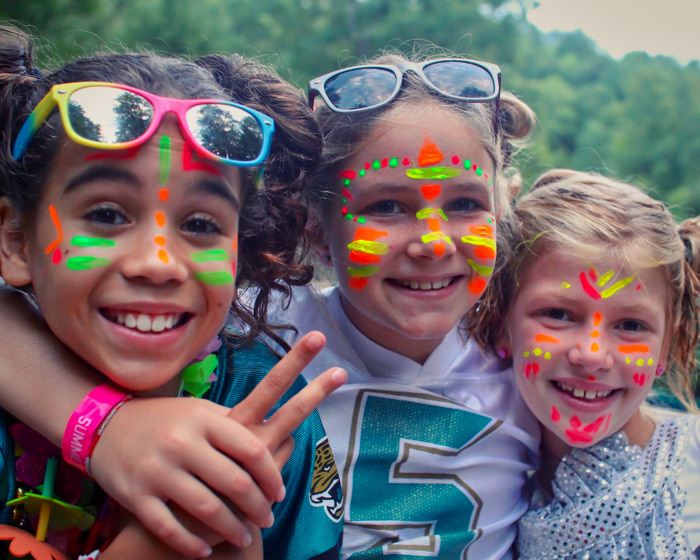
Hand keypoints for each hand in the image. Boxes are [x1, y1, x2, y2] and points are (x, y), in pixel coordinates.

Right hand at [89, 331, 344, 557]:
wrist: (104, 425)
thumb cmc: (165, 418)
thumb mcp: (200, 410)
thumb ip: (234, 424)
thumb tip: (280, 434)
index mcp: (204, 419)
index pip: (251, 449)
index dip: (271, 475)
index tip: (279, 491)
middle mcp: (182, 443)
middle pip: (235, 483)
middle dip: (258, 508)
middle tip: (268, 518)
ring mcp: (158, 470)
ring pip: (207, 510)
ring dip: (232, 529)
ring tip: (245, 537)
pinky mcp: (136, 495)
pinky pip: (170, 529)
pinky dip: (192, 544)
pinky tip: (207, 549)